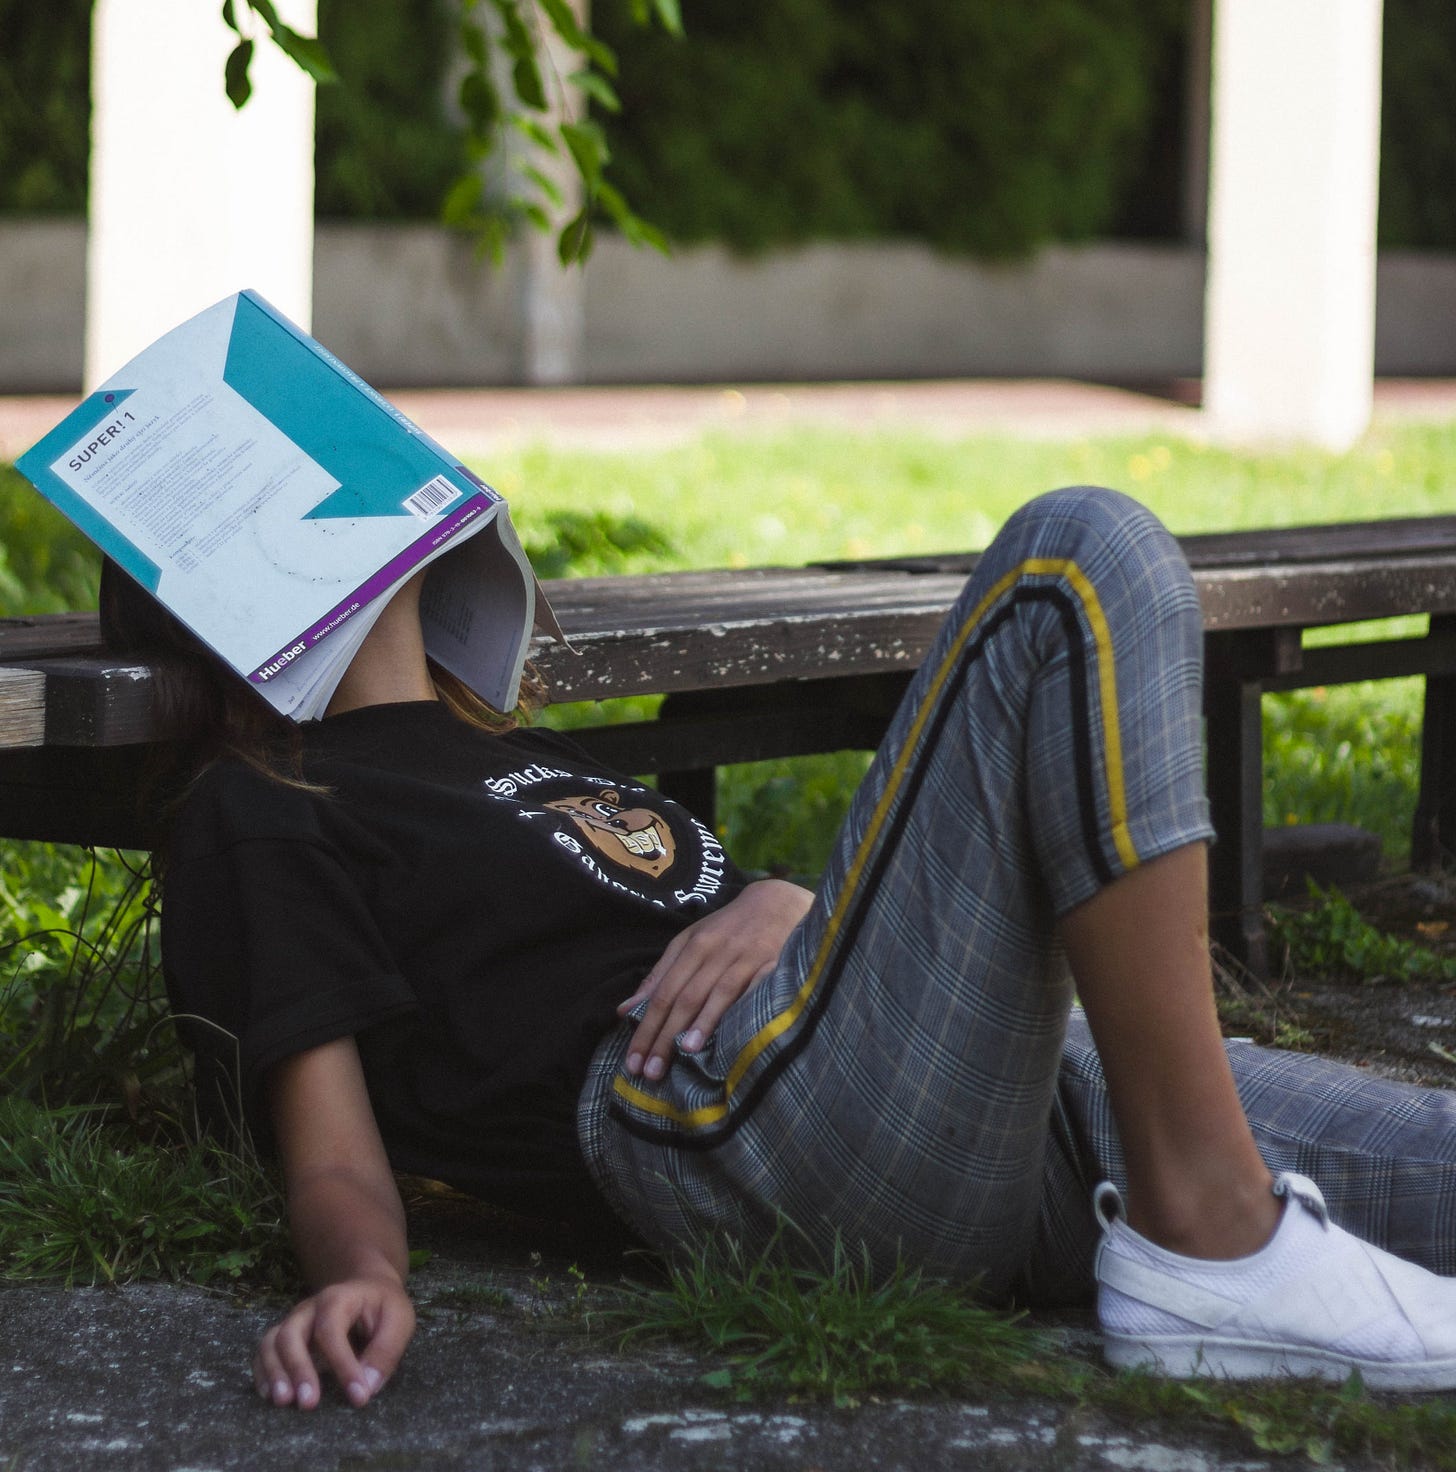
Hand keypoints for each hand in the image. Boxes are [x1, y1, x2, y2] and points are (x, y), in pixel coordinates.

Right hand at [253, 1275, 415, 1409]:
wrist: (367, 1286)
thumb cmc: (383, 1306)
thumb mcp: (399, 1320)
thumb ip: (386, 1350)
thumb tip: (367, 1387)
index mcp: (339, 1298)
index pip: (332, 1331)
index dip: (342, 1365)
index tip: (358, 1396)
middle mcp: (309, 1308)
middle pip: (291, 1334)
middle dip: (298, 1369)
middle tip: (309, 1403)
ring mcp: (295, 1322)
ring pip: (272, 1342)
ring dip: (274, 1373)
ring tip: (283, 1402)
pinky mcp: (286, 1336)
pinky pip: (264, 1352)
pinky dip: (264, 1373)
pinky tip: (271, 1396)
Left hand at [618, 879, 813, 1079]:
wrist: (777, 902)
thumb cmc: (727, 928)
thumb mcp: (689, 942)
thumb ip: (660, 975)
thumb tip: (624, 1011)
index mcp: (692, 946)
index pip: (663, 993)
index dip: (646, 1028)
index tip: (632, 1061)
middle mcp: (716, 951)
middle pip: (685, 997)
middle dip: (665, 1036)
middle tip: (650, 1072)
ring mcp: (746, 957)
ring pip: (718, 993)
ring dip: (700, 1023)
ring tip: (684, 1054)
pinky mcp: (775, 963)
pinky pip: (756, 990)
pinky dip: (743, 1010)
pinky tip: (734, 1033)